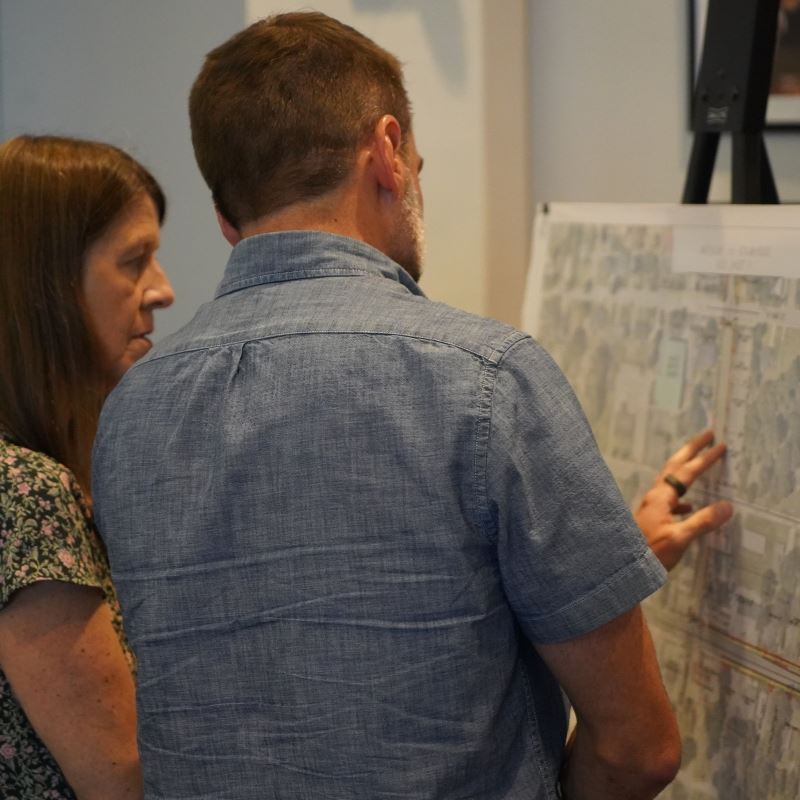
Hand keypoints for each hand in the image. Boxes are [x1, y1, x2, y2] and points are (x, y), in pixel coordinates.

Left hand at [634, 429, 732, 570]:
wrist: (622, 568)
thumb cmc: (649, 553)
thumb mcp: (679, 538)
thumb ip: (702, 521)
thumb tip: (727, 505)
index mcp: (660, 498)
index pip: (686, 471)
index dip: (704, 458)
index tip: (720, 444)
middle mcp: (654, 497)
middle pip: (674, 466)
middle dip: (691, 449)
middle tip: (707, 434)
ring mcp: (650, 508)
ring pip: (671, 481)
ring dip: (687, 469)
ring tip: (699, 462)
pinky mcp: (650, 520)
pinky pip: (670, 500)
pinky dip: (682, 497)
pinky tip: (689, 506)